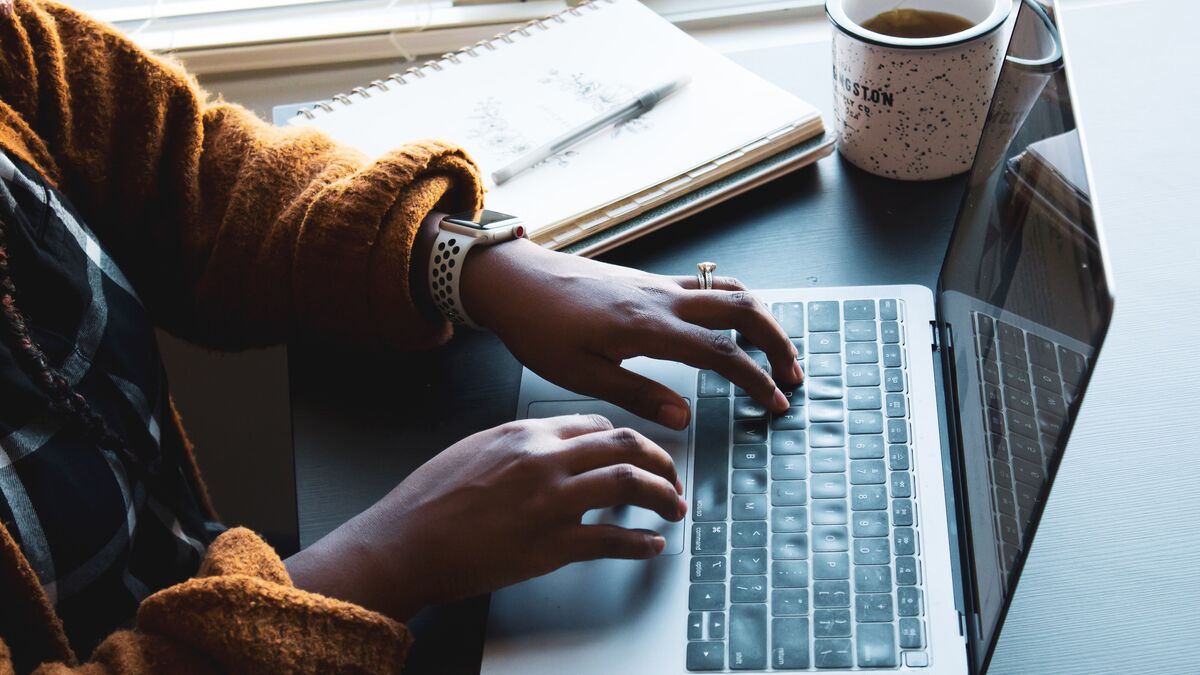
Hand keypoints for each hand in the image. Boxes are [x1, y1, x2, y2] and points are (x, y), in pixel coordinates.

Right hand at [285, 415, 685, 619]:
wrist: (403, 542)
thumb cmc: (429, 500)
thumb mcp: (475, 448)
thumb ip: (519, 445)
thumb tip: (553, 449)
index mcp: (526, 433)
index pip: (597, 425)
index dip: (627, 440)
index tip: (638, 454)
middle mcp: (544, 459)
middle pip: (625, 445)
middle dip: (661, 461)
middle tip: (672, 478)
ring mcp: (550, 501)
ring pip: (630, 484)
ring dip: (663, 496)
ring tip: (674, 508)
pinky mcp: (550, 545)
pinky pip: (612, 540)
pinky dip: (640, 544)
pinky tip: (651, 546)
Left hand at [461, 239, 802, 428]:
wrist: (514, 280)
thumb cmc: (539, 328)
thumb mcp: (581, 375)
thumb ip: (638, 395)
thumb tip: (685, 418)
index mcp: (648, 327)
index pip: (722, 352)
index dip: (755, 379)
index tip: (775, 403)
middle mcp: (662, 298)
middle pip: (743, 309)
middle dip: (777, 341)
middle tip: (792, 375)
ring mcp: (658, 284)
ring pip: (729, 290)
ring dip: (761, 318)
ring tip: (774, 351)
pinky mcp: (649, 281)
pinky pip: (707, 285)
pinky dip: (734, 304)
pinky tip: (732, 325)